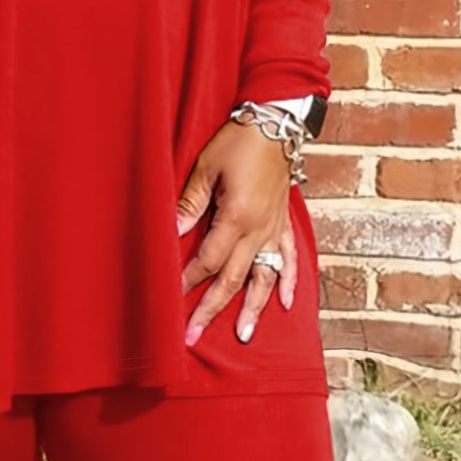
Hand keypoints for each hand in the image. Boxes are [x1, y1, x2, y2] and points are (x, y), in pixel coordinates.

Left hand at [176, 121, 295, 346]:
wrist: (276, 122)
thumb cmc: (238, 141)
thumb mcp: (206, 167)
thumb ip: (190, 203)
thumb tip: (174, 232)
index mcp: (237, 217)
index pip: (208, 260)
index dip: (187, 280)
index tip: (170, 299)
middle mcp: (258, 230)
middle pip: (232, 279)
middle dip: (211, 309)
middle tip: (192, 338)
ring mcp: (274, 229)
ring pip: (264, 277)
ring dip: (254, 308)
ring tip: (243, 335)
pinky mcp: (283, 223)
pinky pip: (289, 258)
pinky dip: (289, 282)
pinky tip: (284, 303)